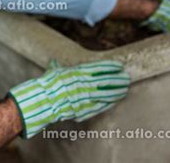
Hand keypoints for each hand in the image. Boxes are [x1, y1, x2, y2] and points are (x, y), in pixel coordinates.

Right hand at [8, 60, 129, 138]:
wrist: (43, 101)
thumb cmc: (46, 85)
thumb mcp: (52, 72)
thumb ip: (56, 67)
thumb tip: (53, 62)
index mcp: (78, 72)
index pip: (99, 68)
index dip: (111, 67)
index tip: (119, 66)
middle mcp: (84, 83)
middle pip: (106, 80)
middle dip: (118, 79)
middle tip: (127, 78)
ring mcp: (85, 96)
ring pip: (106, 93)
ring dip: (117, 91)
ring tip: (125, 89)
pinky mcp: (84, 108)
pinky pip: (100, 105)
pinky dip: (109, 102)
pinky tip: (115, 101)